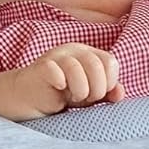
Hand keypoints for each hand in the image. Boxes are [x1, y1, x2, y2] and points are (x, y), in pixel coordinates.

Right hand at [3, 44, 124, 118]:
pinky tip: (58, 90)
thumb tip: (120, 94)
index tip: (98, 95)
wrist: (28, 98)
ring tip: (74, 98)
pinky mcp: (41, 66)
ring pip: (77, 68)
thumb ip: (106, 92)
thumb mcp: (88, 95)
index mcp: (88, 53)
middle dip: (97, 89)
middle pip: (97, 64)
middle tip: (86, 99)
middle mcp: (74, 50)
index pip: (110, 62)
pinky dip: (61, 84)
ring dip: (81, 90)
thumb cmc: (60, 95)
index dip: (109, 82)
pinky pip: (55, 71)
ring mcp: (56, 56)